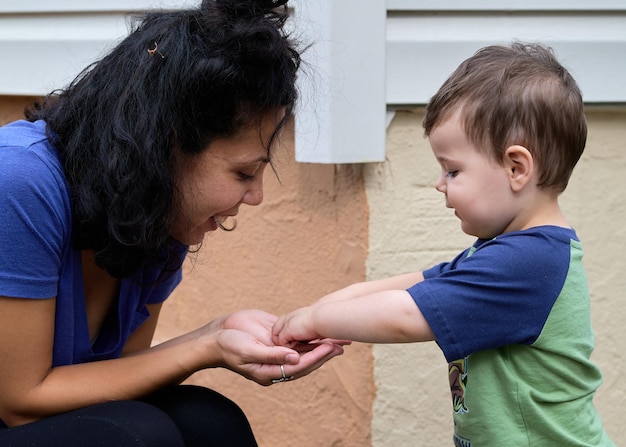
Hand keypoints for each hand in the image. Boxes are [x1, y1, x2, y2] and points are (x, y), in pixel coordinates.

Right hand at [215, 309, 345, 385]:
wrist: (215, 336)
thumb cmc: (228, 346)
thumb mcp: (249, 351)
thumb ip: (272, 355)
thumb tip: (295, 357)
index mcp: (271, 370)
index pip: (299, 365)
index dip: (316, 357)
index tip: (331, 348)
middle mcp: (277, 362)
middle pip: (306, 360)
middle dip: (324, 352)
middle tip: (343, 343)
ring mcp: (277, 350)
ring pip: (304, 349)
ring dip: (321, 344)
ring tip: (340, 338)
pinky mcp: (275, 338)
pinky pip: (295, 338)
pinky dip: (309, 335)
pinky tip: (322, 330)